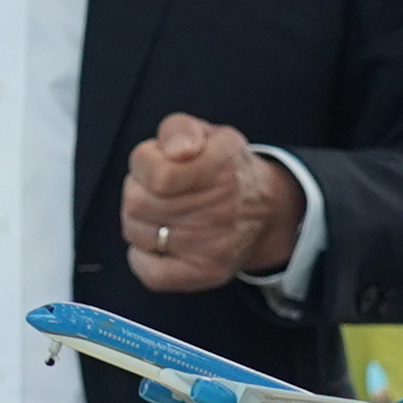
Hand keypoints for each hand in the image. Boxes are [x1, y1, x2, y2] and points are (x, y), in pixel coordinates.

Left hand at [118, 114, 307, 295]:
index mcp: (220, 166)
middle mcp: (220, 210)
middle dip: (138, 190)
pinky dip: (143, 256)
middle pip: (136, 203)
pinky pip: (149, 272)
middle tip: (158, 189)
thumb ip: (179, 129)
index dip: (145, 165)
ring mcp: (212, 246)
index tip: (156, 163)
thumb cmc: (224, 169)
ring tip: (161, 212)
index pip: (157, 174)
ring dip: (140, 220)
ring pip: (136, 233)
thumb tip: (176, 151)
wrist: (266, 212)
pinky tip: (160, 240)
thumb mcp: (208, 134)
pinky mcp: (205, 273)